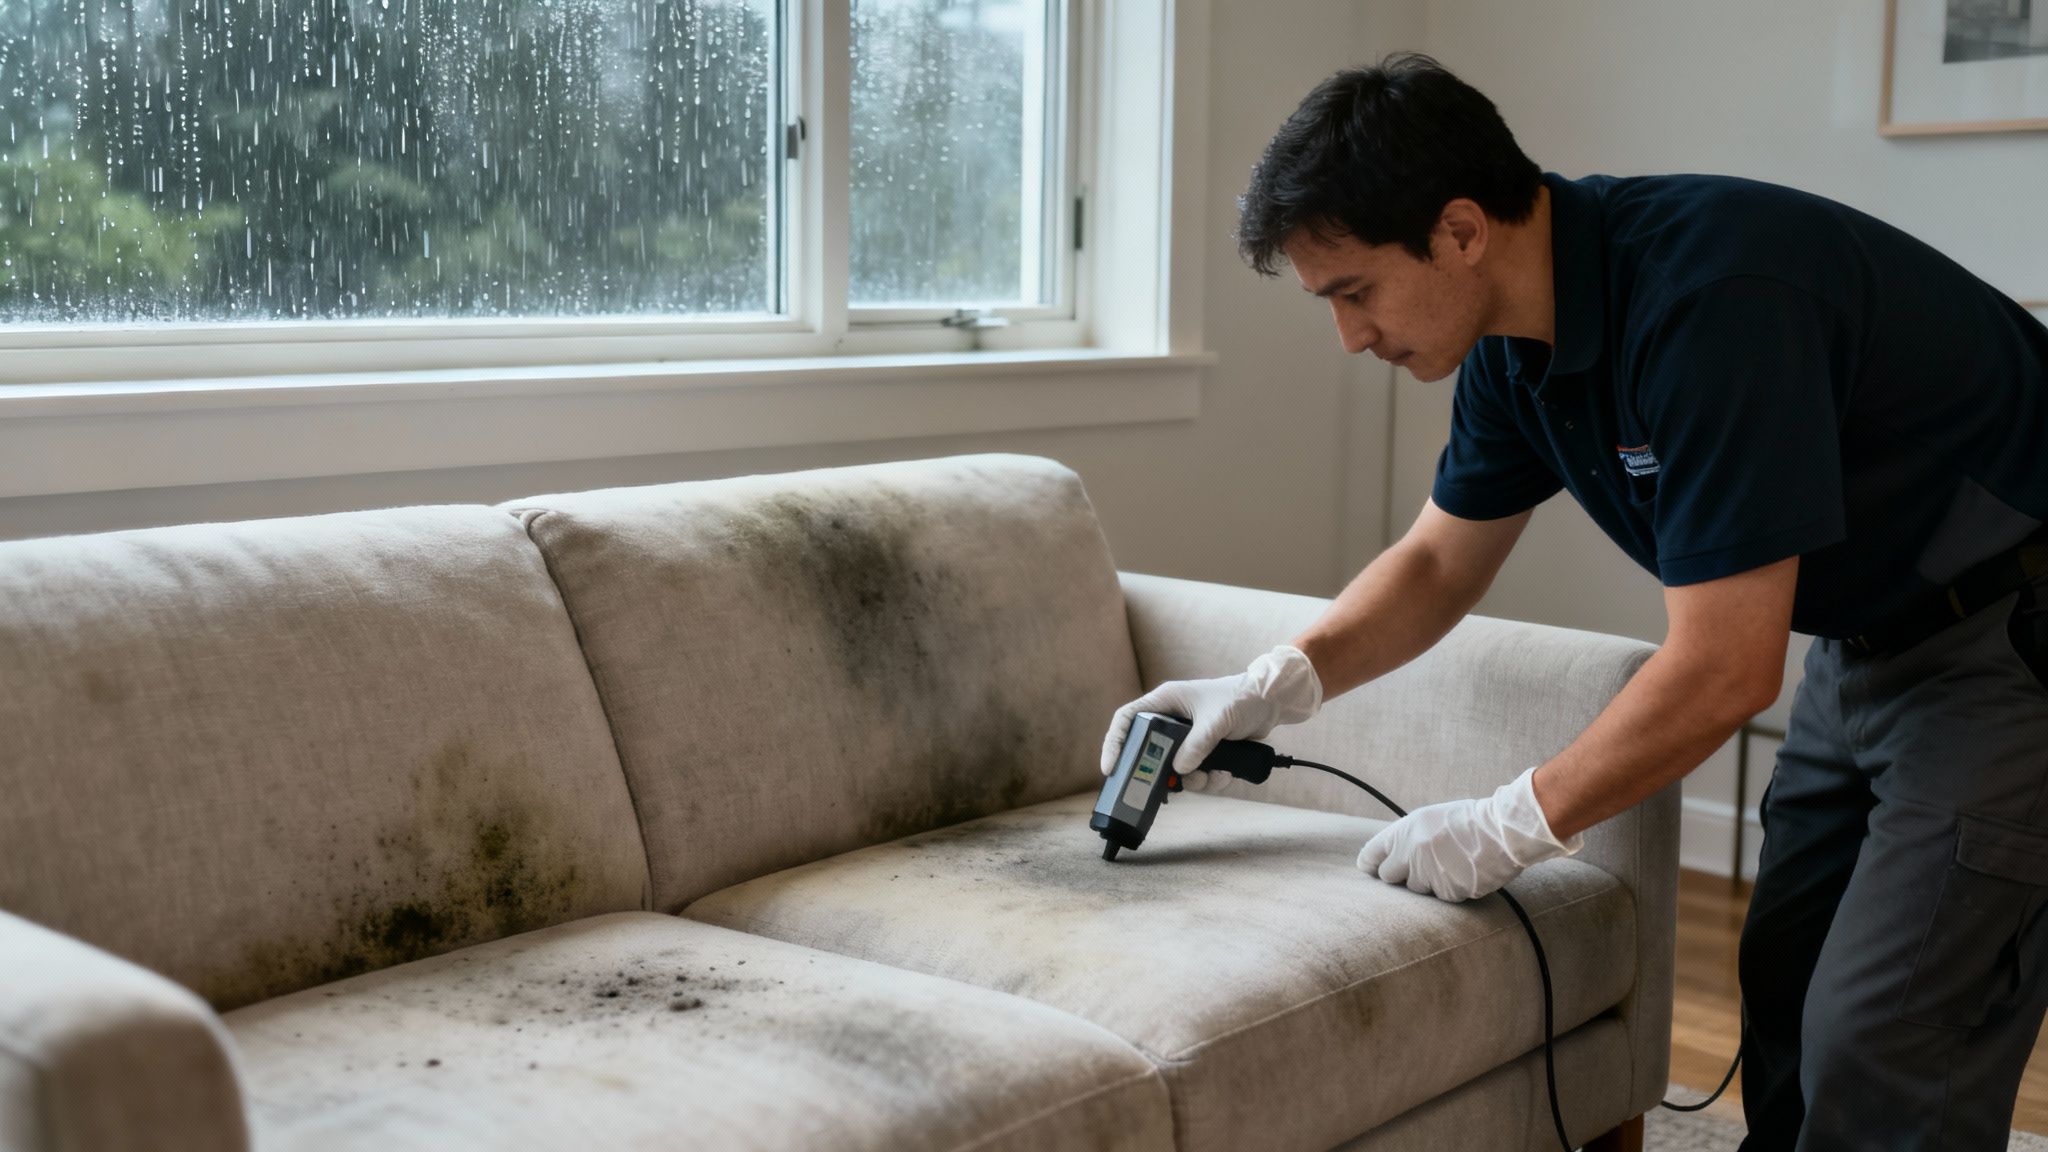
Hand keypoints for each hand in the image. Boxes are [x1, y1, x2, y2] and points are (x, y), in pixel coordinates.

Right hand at [1099, 645, 1321, 791]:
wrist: (1270, 702)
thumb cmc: (1241, 698)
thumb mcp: (1217, 720)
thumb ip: (1197, 744)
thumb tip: (1180, 769)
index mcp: (1166, 701)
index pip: (1127, 719)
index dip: (1115, 743)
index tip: (1111, 768)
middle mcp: (1172, 720)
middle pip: (1150, 752)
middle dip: (1162, 773)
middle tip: (1169, 787)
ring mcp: (1187, 738)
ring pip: (1175, 770)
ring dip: (1194, 780)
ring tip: (1214, 776)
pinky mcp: (1203, 751)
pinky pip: (1196, 774)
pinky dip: (1210, 780)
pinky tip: (1226, 774)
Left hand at [1355, 767, 1582, 900]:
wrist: (1502, 831)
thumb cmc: (1468, 821)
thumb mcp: (1430, 819)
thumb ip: (1408, 838)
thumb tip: (1389, 858)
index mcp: (1404, 830)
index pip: (1371, 854)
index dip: (1370, 864)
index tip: (1371, 869)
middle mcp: (1411, 852)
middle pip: (1389, 877)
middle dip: (1401, 875)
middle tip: (1421, 867)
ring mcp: (1428, 873)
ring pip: (1417, 889)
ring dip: (1430, 882)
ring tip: (1451, 865)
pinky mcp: (1447, 891)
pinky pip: (1441, 897)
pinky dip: (1452, 889)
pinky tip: (1464, 874)